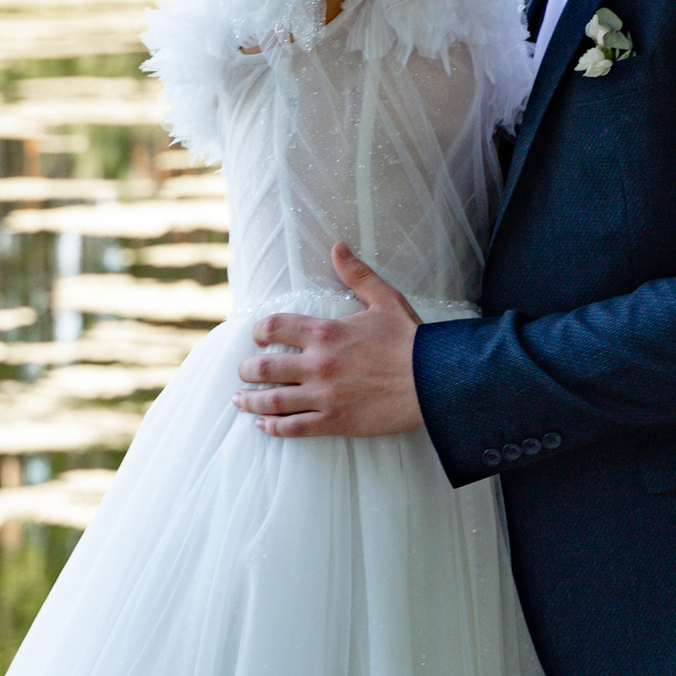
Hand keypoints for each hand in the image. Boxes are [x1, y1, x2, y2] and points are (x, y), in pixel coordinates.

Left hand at [231, 243, 424, 437]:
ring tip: (240, 401)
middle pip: (264, 368)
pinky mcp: (334, 421)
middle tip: (243, 372)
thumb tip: (337, 247)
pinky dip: (273, 427)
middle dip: (247, 370)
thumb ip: (357, 275)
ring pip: (272, 401)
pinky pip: (292, 428)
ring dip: (250, 401)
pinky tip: (264, 426)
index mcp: (326, 332)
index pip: (274, 328)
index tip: (257, 337)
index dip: (259, 331)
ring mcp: (324, 396)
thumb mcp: (385, 299)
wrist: (435, 380)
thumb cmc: (411, 339)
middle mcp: (318, 364)